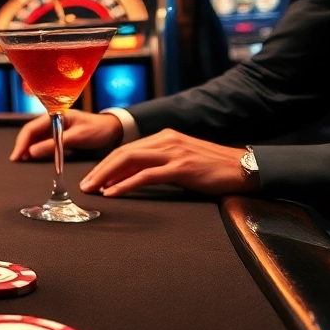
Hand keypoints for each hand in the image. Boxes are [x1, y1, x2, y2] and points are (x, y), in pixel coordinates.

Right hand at [10, 110, 123, 160]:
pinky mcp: (59, 133)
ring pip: (35, 137)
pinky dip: (36, 149)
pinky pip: (43, 141)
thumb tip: (32, 153)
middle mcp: (52, 119)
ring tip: (21, 160)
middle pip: (30, 132)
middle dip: (22, 146)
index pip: (31, 128)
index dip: (22, 142)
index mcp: (56, 115)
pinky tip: (32, 157)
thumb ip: (55, 145)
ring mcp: (55, 126)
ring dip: (27, 148)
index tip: (17, 156)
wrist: (114, 128)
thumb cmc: (97, 130)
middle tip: (16, 160)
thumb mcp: (77, 137)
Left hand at [79, 129, 256, 196]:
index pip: (126, 149)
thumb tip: (131, 176)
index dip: (105, 164)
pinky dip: (126, 184)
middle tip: (84, 185)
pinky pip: (146, 176)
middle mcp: (166, 140)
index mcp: (164, 137)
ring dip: (106, 176)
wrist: (245, 168)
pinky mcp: (181, 167)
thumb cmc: (213, 168)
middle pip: (122, 153)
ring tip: (93, 190)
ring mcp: (173, 153)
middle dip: (99, 170)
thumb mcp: (182, 159)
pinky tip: (114, 192)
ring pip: (129, 161)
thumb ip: (159, 163)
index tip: (92, 177)